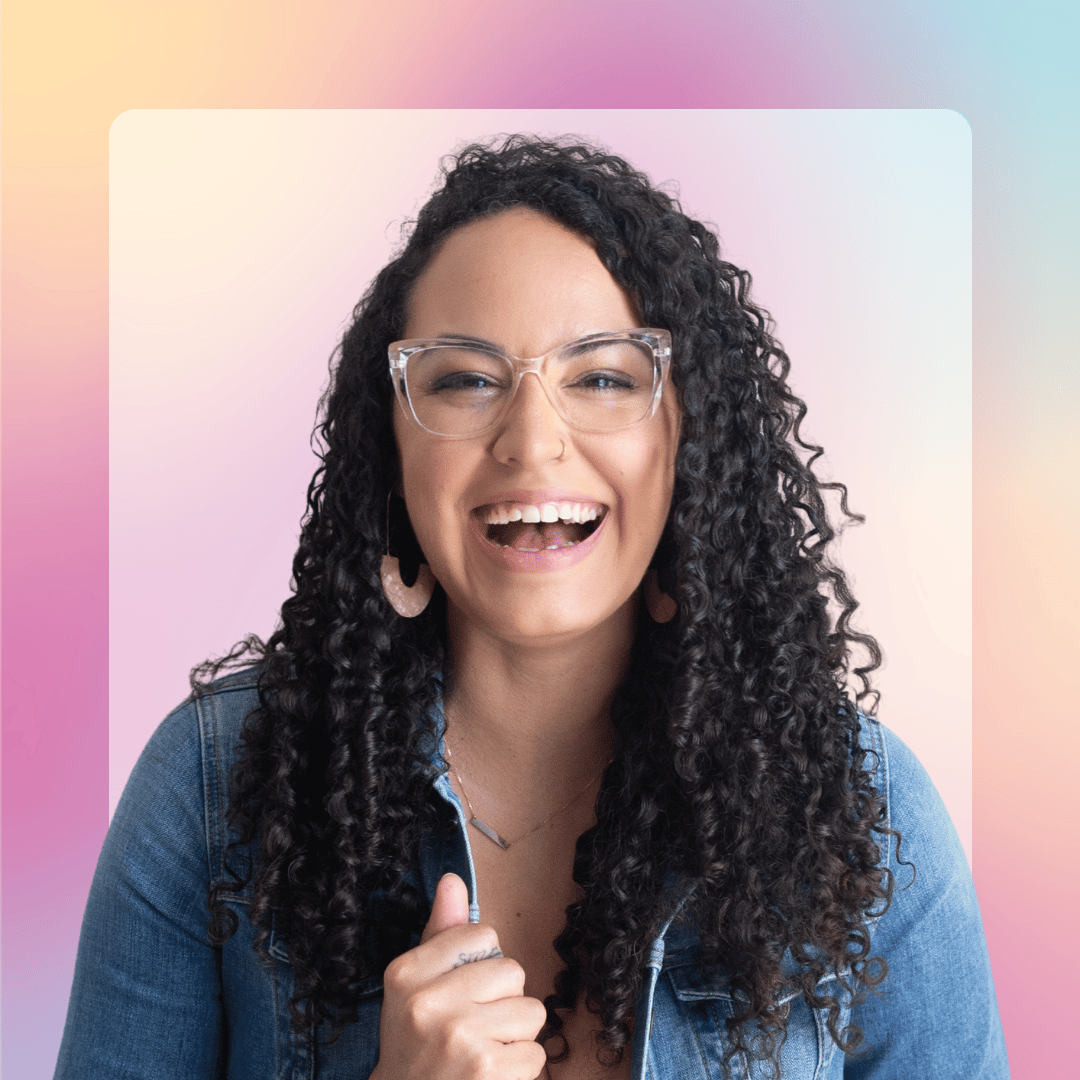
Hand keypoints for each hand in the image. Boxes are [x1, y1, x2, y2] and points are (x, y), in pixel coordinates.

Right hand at [371, 873, 547, 1079]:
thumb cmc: (414, 1043)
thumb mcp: (413, 986)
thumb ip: (440, 933)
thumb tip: (452, 880)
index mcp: (407, 973)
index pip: (483, 935)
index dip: (483, 964)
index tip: (462, 991)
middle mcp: (429, 1002)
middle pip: (512, 971)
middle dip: (504, 999)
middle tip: (474, 1025)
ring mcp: (458, 1037)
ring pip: (532, 1011)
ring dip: (516, 1034)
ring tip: (484, 1048)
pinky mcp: (486, 1069)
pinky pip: (536, 1052)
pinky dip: (520, 1066)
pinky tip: (491, 1072)